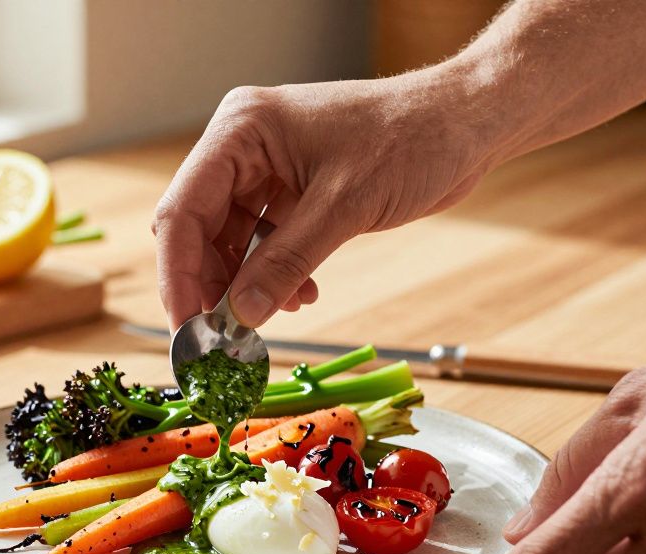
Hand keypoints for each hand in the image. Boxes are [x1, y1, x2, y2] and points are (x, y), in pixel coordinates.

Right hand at [152, 74, 497, 328]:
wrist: (466, 123)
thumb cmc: (412, 139)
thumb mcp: (344, 207)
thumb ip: (285, 263)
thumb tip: (239, 318)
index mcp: (241, 130)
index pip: (183, 210)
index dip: (178, 275)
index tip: (187, 329)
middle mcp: (242, 146)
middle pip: (197, 229)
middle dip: (210, 285)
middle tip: (222, 339)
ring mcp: (264, 169)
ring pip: (227, 242)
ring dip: (244, 285)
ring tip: (272, 316)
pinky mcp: (288, 190)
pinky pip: (260, 242)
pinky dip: (272, 274)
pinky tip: (301, 295)